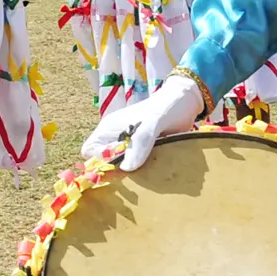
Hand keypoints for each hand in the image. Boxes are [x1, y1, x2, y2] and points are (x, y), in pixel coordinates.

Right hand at [81, 74, 205, 171]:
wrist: (187, 102)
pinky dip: (140, 172)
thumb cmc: (167, 107)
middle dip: (113, 170)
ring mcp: (128, 145)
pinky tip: (152, 171)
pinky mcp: (141, 152)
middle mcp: (115, 137)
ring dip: (128, 173)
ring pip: (117, 166)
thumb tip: (126, 168)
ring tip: (144, 172)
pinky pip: (133, 167)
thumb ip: (140, 142)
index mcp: (110, 127)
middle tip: (133, 171)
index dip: (100, 159)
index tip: (120, 161)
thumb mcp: (153, 122)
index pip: (89, 151)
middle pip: (102, 161)